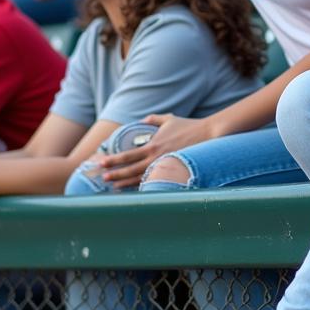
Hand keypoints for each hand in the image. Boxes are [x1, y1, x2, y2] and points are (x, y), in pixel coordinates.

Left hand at [95, 114, 210, 188]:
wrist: (207, 135)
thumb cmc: (188, 127)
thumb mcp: (168, 119)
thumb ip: (153, 119)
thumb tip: (142, 120)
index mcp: (152, 145)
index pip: (128, 155)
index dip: (115, 160)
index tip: (103, 162)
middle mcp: (155, 158)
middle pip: (131, 170)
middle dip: (116, 174)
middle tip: (103, 179)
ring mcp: (163, 167)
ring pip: (140, 179)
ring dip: (126, 183)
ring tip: (114, 187)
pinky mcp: (171, 172)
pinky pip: (154, 181)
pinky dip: (143, 186)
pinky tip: (135, 189)